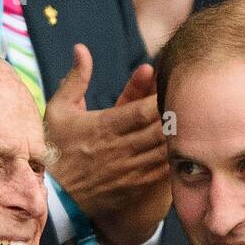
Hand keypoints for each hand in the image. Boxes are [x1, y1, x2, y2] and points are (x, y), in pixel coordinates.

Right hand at [44, 44, 170, 244]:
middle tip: (190, 103)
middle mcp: (119, 149)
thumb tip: (81, 48)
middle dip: (174, 115)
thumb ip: (76, 79)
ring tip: (191, 123)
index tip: (170, 86)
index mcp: (104, 126)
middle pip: (159, 129)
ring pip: (164, 151)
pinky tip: (182, 149)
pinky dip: (173, 159)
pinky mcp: (134, 187)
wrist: (53, 196)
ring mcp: (129, 170)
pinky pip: (161, 172)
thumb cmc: (55, 149)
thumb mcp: (59, 109)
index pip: (143, 110)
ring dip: (177, 137)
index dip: (160, 98)